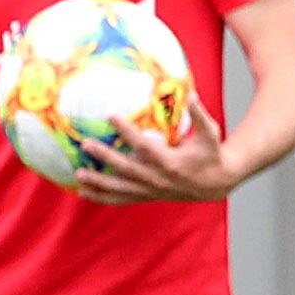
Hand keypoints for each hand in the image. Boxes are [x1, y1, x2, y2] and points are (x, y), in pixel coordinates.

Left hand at [75, 108, 238, 203]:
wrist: (216, 183)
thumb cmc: (211, 154)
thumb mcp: (210, 134)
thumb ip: (200, 115)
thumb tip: (191, 96)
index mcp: (172, 162)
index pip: (144, 146)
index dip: (127, 131)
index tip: (110, 115)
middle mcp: (159, 179)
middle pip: (127, 168)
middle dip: (105, 156)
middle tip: (85, 144)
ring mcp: (152, 190)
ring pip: (121, 188)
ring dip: (99, 182)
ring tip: (79, 173)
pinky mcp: (148, 196)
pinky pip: (122, 199)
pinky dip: (102, 197)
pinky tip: (83, 192)